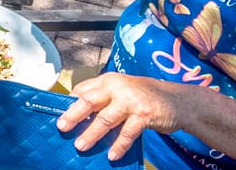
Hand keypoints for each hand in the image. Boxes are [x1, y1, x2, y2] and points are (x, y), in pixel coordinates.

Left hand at [59, 72, 187, 160]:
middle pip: (89, 101)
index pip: (83, 90)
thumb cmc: (144, 96)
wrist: (177, 100)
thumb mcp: (122, 90)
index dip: (69, 102)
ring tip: (81, 146)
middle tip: (61, 127)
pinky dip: (118, 145)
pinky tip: (111, 155)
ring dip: (91, 134)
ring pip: (105, 119)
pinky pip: (127, 133)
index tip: (57, 114)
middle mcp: (118, 87)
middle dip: (73, 115)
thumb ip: (103, 97)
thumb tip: (78, 113)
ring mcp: (131, 101)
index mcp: (109, 79)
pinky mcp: (144, 115)